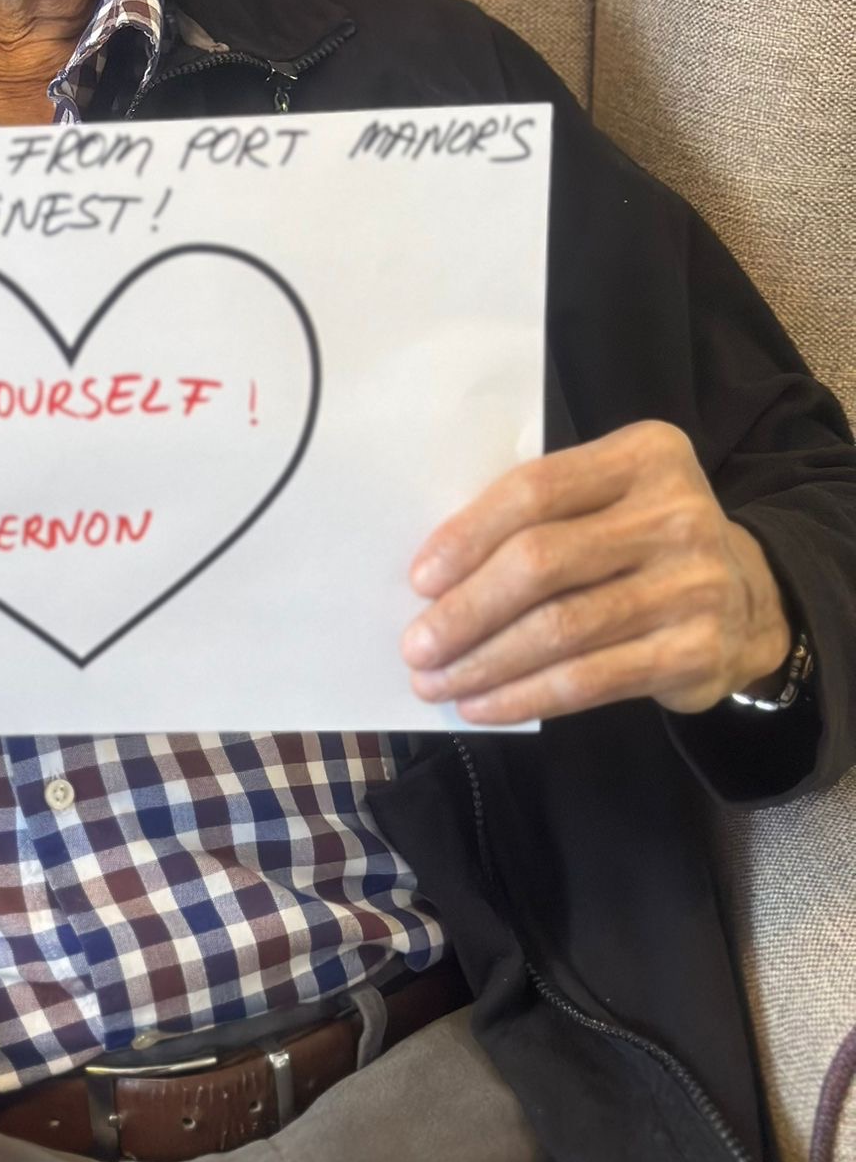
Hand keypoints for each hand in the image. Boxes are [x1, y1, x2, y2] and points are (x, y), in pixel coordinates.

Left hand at [401, 420, 793, 724]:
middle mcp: (675, 514)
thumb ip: (540, 515)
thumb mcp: (605, 499)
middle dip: (466, 609)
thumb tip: (435, 576)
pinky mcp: (695, 652)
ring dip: (484, 662)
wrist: (747, 598)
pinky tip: (482, 705)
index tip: (419, 579)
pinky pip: (589, 680)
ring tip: (435, 681)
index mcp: (644, 456)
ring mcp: (692, 585)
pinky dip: (524, 696)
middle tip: (415, 645)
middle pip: (543, 562)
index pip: (536, 491)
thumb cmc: (639, 541)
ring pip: (560, 629)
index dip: (468, 536)